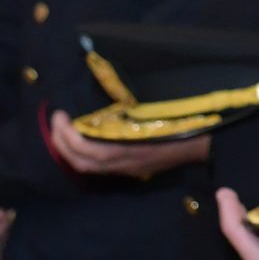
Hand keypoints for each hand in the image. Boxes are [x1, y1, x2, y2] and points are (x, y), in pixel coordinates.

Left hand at [46, 112, 211, 178]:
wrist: (202, 142)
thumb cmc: (178, 120)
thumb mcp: (150, 109)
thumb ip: (124, 107)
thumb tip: (102, 91)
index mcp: (128, 148)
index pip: (87, 149)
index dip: (68, 134)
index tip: (60, 114)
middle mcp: (124, 163)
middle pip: (82, 162)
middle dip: (62, 142)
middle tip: (56, 119)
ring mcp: (127, 168)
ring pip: (88, 167)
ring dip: (70, 150)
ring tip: (63, 130)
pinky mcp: (130, 168)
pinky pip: (98, 167)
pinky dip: (83, 154)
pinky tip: (81, 139)